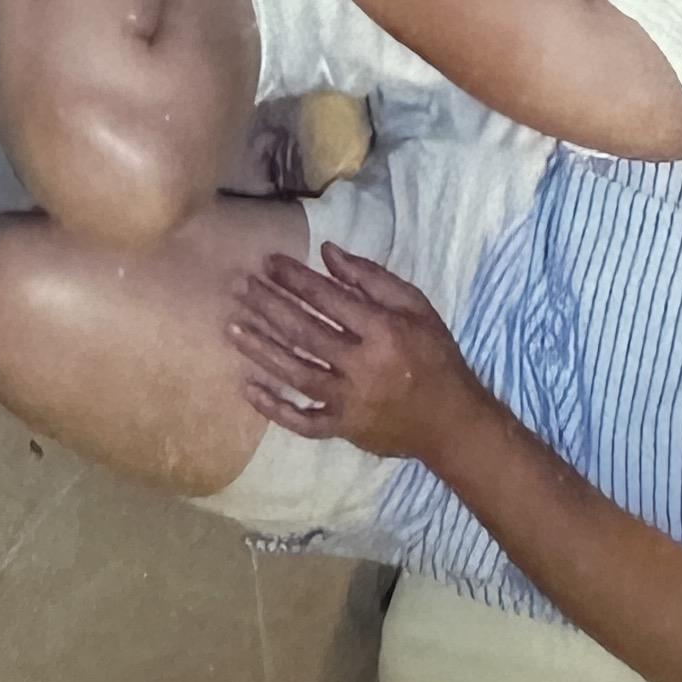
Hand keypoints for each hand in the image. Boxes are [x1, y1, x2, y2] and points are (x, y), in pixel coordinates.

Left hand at [230, 246, 480, 464]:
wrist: (449, 420)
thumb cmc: (435, 356)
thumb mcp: (417, 308)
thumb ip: (373, 280)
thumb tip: (329, 253)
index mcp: (383, 331)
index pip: (329, 298)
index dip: (296, 279)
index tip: (269, 262)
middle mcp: (361, 365)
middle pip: (305, 332)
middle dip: (269, 306)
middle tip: (241, 287)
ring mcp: (348, 401)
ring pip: (295, 373)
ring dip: (261, 349)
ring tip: (232, 327)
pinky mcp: (341, 428)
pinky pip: (301, 420)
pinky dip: (274, 407)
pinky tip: (249, 387)